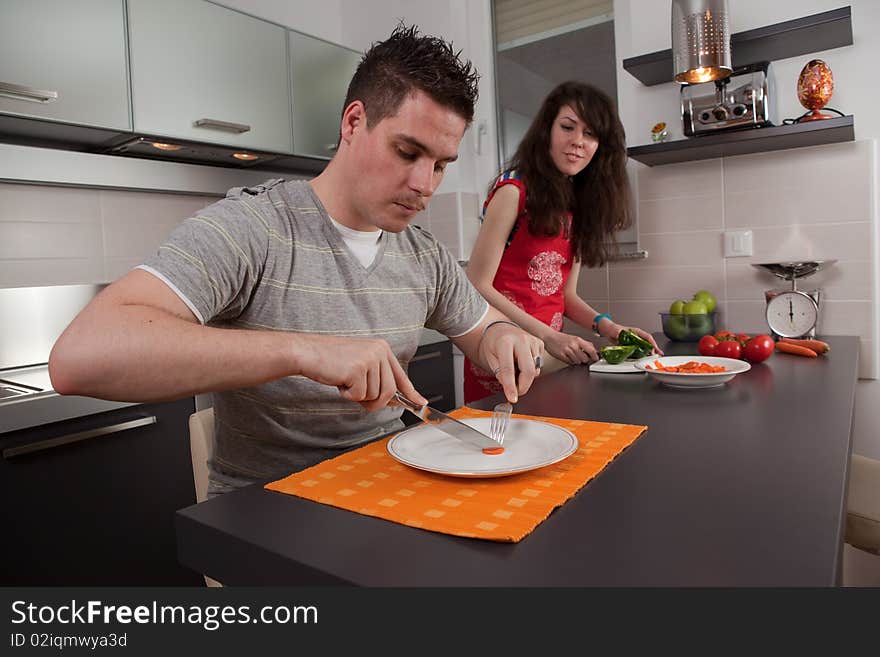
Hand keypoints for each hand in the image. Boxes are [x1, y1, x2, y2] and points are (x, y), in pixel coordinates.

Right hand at [294, 335, 425, 411]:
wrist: (307, 352)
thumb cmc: (330, 359)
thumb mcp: (360, 364)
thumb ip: (377, 378)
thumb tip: (393, 399)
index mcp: (381, 348)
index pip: (400, 375)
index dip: (411, 393)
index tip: (421, 403)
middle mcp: (379, 351)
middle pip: (389, 391)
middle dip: (375, 402)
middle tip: (358, 395)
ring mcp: (370, 359)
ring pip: (374, 395)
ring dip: (358, 396)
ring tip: (345, 380)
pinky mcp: (358, 369)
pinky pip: (360, 396)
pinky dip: (348, 395)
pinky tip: (340, 381)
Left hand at [479, 324, 543, 403]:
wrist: (500, 329)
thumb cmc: (494, 344)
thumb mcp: (490, 358)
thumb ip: (499, 373)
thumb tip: (511, 388)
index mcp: (505, 342)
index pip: (509, 369)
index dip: (510, 386)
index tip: (512, 398)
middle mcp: (521, 339)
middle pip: (529, 370)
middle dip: (523, 386)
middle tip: (515, 392)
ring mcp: (533, 340)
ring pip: (535, 369)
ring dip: (525, 376)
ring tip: (514, 369)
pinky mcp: (540, 344)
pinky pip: (539, 365)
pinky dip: (530, 369)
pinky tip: (521, 362)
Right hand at [542, 331, 597, 364]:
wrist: (549, 337)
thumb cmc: (562, 338)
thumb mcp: (574, 338)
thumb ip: (584, 344)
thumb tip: (594, 349)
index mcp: (578, 340)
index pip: (591, 349)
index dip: (595, 356)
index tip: (596, 359)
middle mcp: (573, 345)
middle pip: (585, 358)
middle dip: (584, 360)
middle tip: (581, 357)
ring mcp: (567, 350)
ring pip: (578, 362)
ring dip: (576, 361)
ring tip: (572, 356)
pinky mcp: (562, 356)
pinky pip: (570, 363)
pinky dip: (570, 362)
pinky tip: (567, 357)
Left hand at [606, 323, 663, 354]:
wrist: (608, 331)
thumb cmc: (613, 329)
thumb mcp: (616, 330)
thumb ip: (618, 332)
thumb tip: (618, 335)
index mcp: (636, 332)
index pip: (647, 337)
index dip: (652, 343)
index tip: (654, 348)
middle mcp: (637, 336)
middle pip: (648, 342)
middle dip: (654, 348)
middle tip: (657, 354)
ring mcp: (635, 341)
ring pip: (645, 346)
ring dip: (650, 351)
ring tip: (654, 356)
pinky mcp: (632, 345)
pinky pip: (639, 350)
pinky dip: (643, 353)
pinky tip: (646, 357)